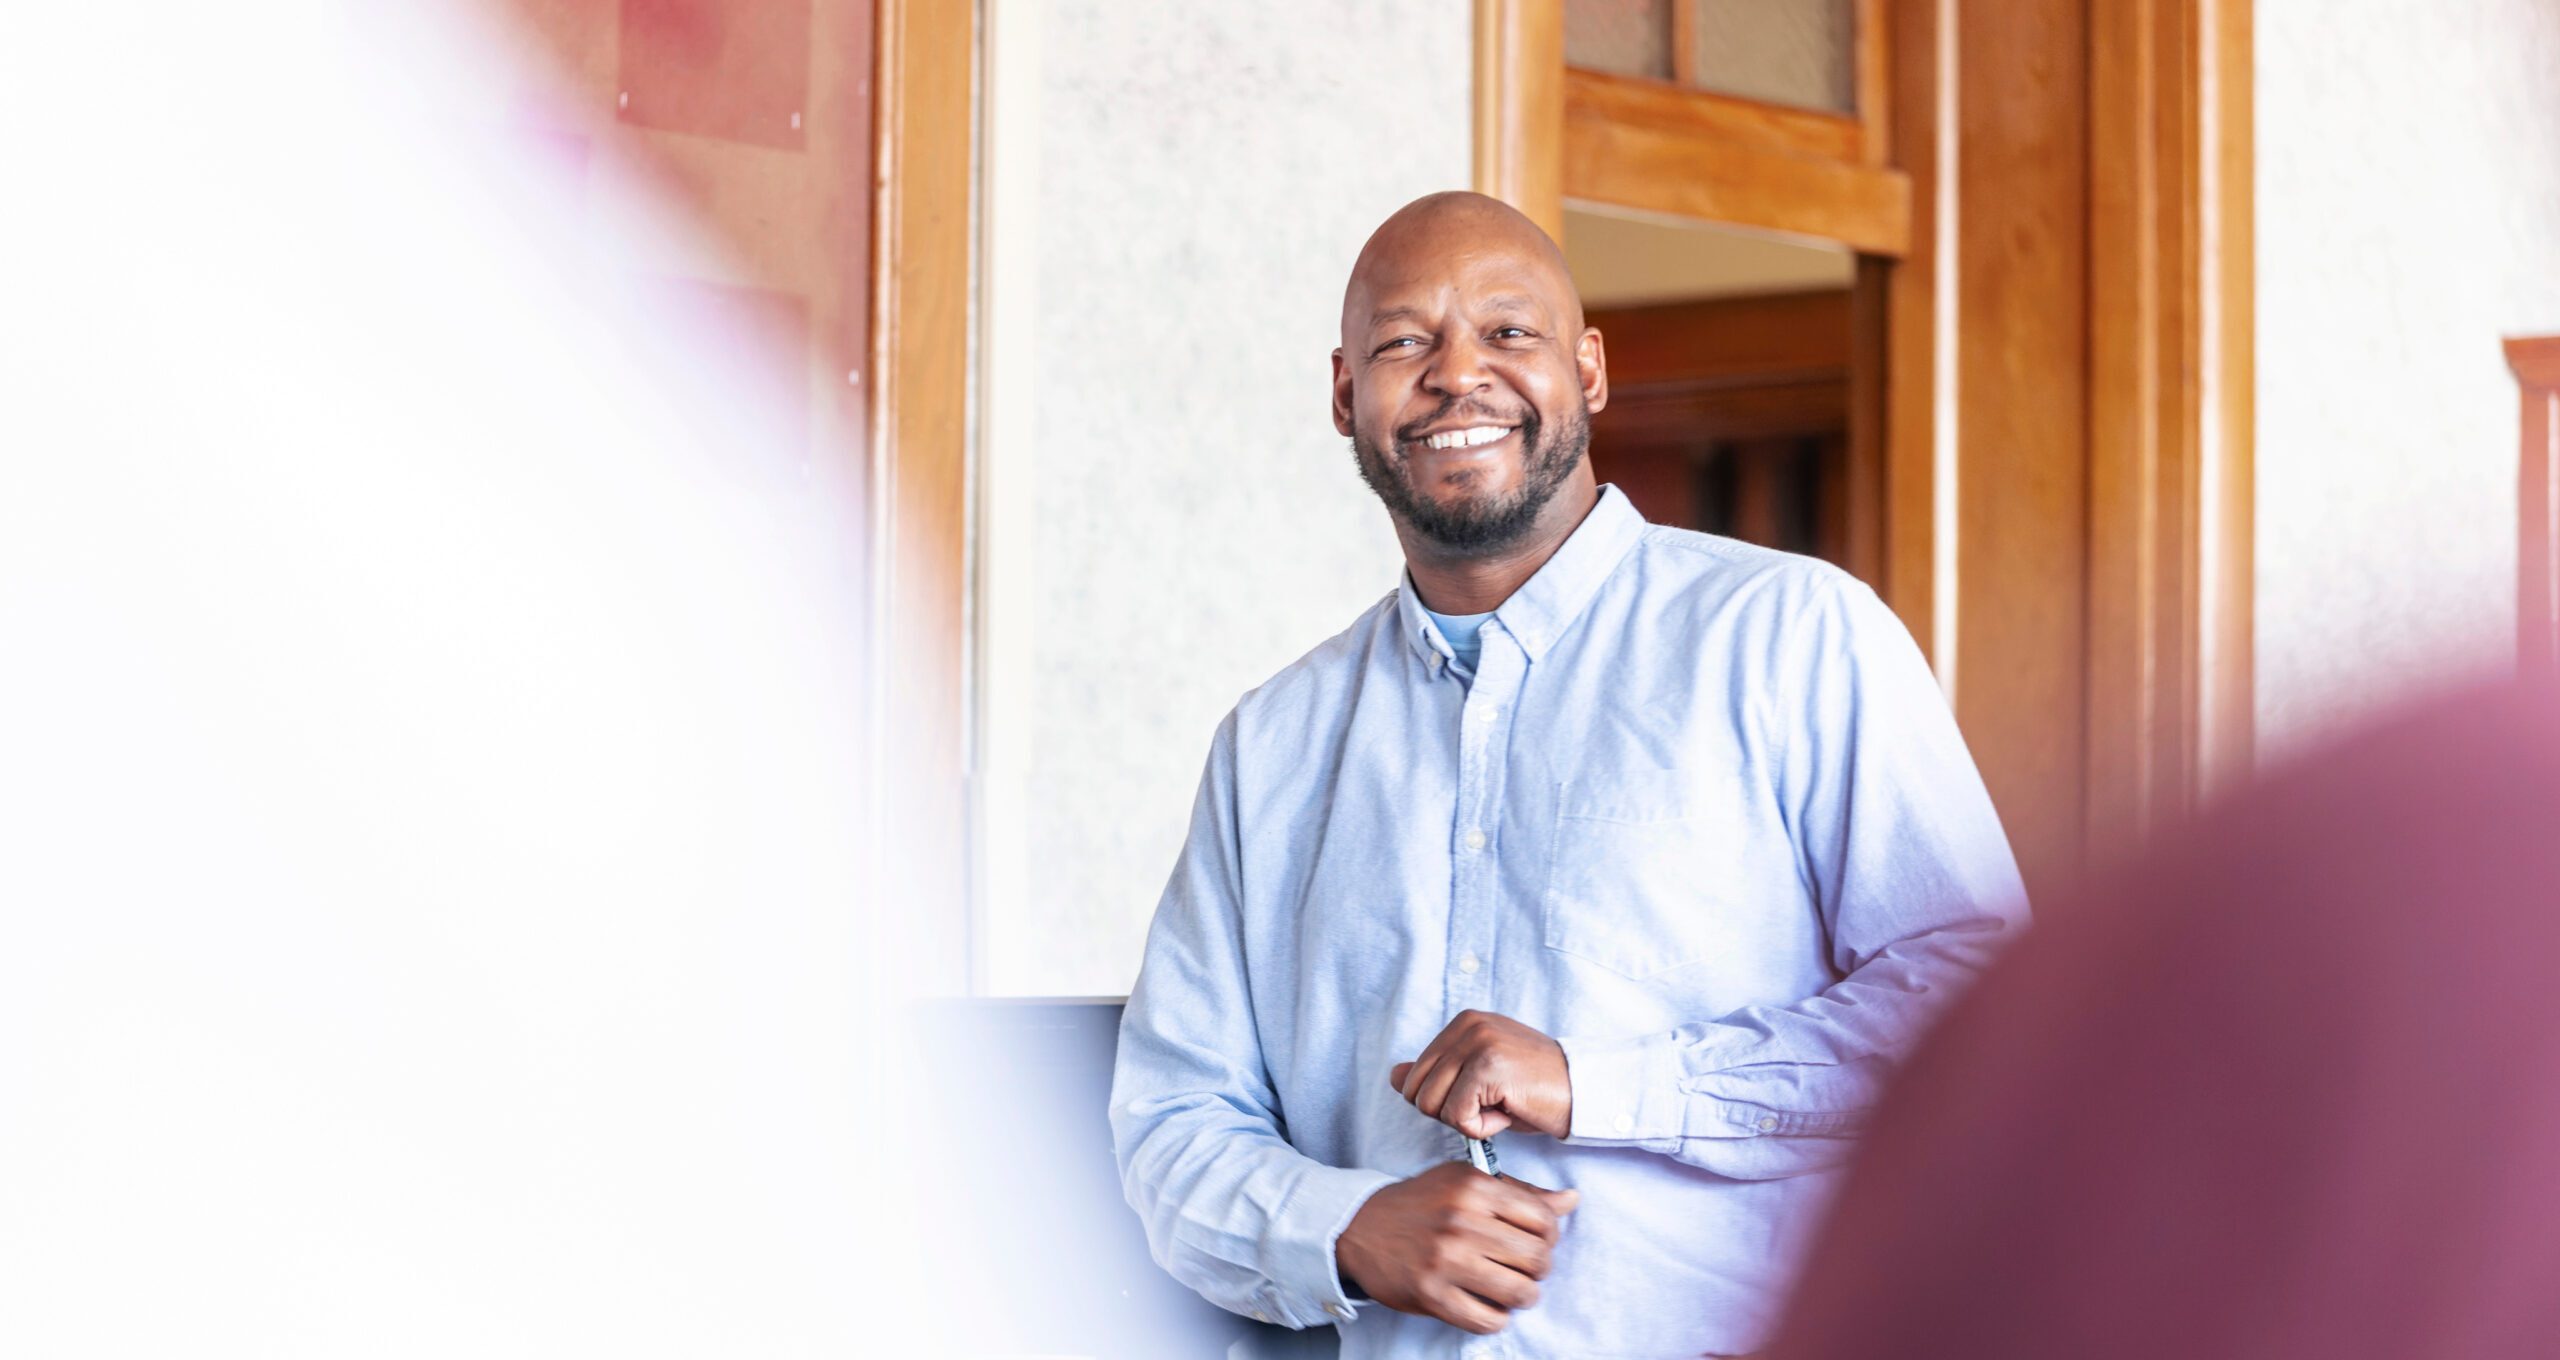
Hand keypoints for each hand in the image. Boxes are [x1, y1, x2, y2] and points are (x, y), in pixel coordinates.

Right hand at [1334, 1162, 1578, 1334]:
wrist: (1360, 1225)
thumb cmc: (1422, 1202)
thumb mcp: (1467, 1182)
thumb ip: (1521, 1193)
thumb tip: (1572, 1201)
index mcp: (1475, 1188)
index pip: (1544, 1219)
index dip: (1550, 1236)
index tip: (1536, 1241)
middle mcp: (1462, 1222)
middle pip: (1538, 1258)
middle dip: (1539, 1269)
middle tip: (1524, 1268)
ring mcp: (1446, 1261)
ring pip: (1520, 1292)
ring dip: (1524, 1296)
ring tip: (1512, 1289)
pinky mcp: (1432, 1295)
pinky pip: (1488, 1320)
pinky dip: (1496, 1318)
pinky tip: (1488, 1305)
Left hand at [1390, 1010, 1572, 1138]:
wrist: (1587, 1092)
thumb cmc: (1535, 1090)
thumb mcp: (1480, 1079)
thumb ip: (1438, 1075)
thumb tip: (1395, 1075)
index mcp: (1463, 1022)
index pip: (1415, 1076)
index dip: (1445, 1102)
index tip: (1484, 1096)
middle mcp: (1467, 1025)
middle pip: (1416, 1092)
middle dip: (1450, 1113)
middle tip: (1492, 1106)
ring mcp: (1478, 1042)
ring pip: (1432, 1106)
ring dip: (1467, 1122)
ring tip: (1501, 1107)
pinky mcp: (1488, 1066)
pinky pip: (1458, 1116)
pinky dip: (1481, 1129)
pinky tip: (1508, 1113)